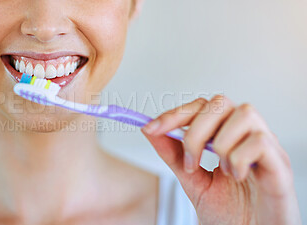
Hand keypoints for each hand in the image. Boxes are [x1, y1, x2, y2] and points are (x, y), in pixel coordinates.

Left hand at [141, 95, 300, 224]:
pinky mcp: (281, 165)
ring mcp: (267, 147)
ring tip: (221, 171)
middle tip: (190, 164)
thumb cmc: (230, 213)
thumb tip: (149, 129)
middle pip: (220, 103)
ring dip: (221, 144)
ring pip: (243, 113)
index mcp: (228, 136)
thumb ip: (173, 155)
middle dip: (195, 131)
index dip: (175, 114)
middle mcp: (247, 135)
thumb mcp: (193, 181)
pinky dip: (239, 158)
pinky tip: (237, 176)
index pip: (201, 107)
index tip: (151, 128)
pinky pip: (260, 141)